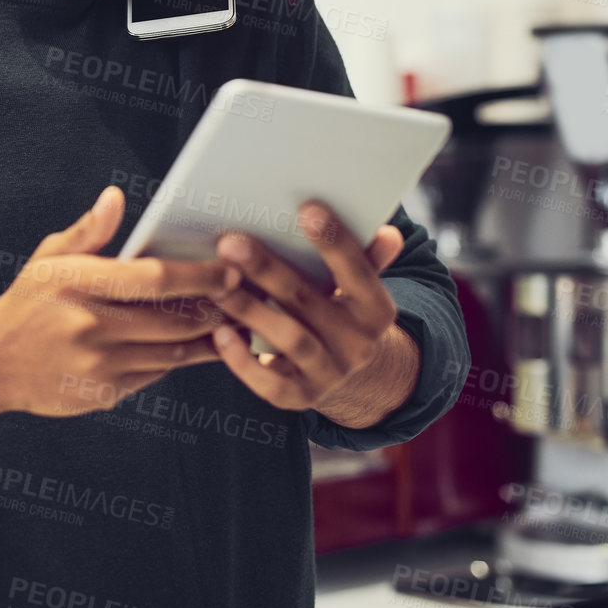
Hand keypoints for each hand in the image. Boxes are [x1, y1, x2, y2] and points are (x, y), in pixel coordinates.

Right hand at [0, 186, 238, 418]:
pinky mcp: (103, 394)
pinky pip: (155, 374)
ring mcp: (97, 366)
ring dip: (209, 339)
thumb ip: (89, 231)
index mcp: (78, 284)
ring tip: (236, 322)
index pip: (155, 280)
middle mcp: (89, 327)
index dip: (200, 277)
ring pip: (173, 353)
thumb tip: (116, 197)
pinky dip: (179, 359)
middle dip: (216, 309)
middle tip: (247, 297)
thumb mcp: (49, 258)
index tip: (231, 271)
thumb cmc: (27, 301)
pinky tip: (198, 346)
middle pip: (174, 320)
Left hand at [207, 201, 407, 413]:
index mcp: (377, 310)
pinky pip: (272, 385)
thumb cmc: (344, 315)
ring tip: (218, 287)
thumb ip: (366, 260)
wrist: (352, 379)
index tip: (307, 208)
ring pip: (291, 340)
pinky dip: (244, 363)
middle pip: (310, 301)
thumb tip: (388, 233)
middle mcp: (358, 345)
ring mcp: (330, 374)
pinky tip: (220, 336)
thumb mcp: (360, 291)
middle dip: (269, 270)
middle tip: (231, 243)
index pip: (359, 272)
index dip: (336, 241)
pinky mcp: (301, 398)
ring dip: (251, 311)